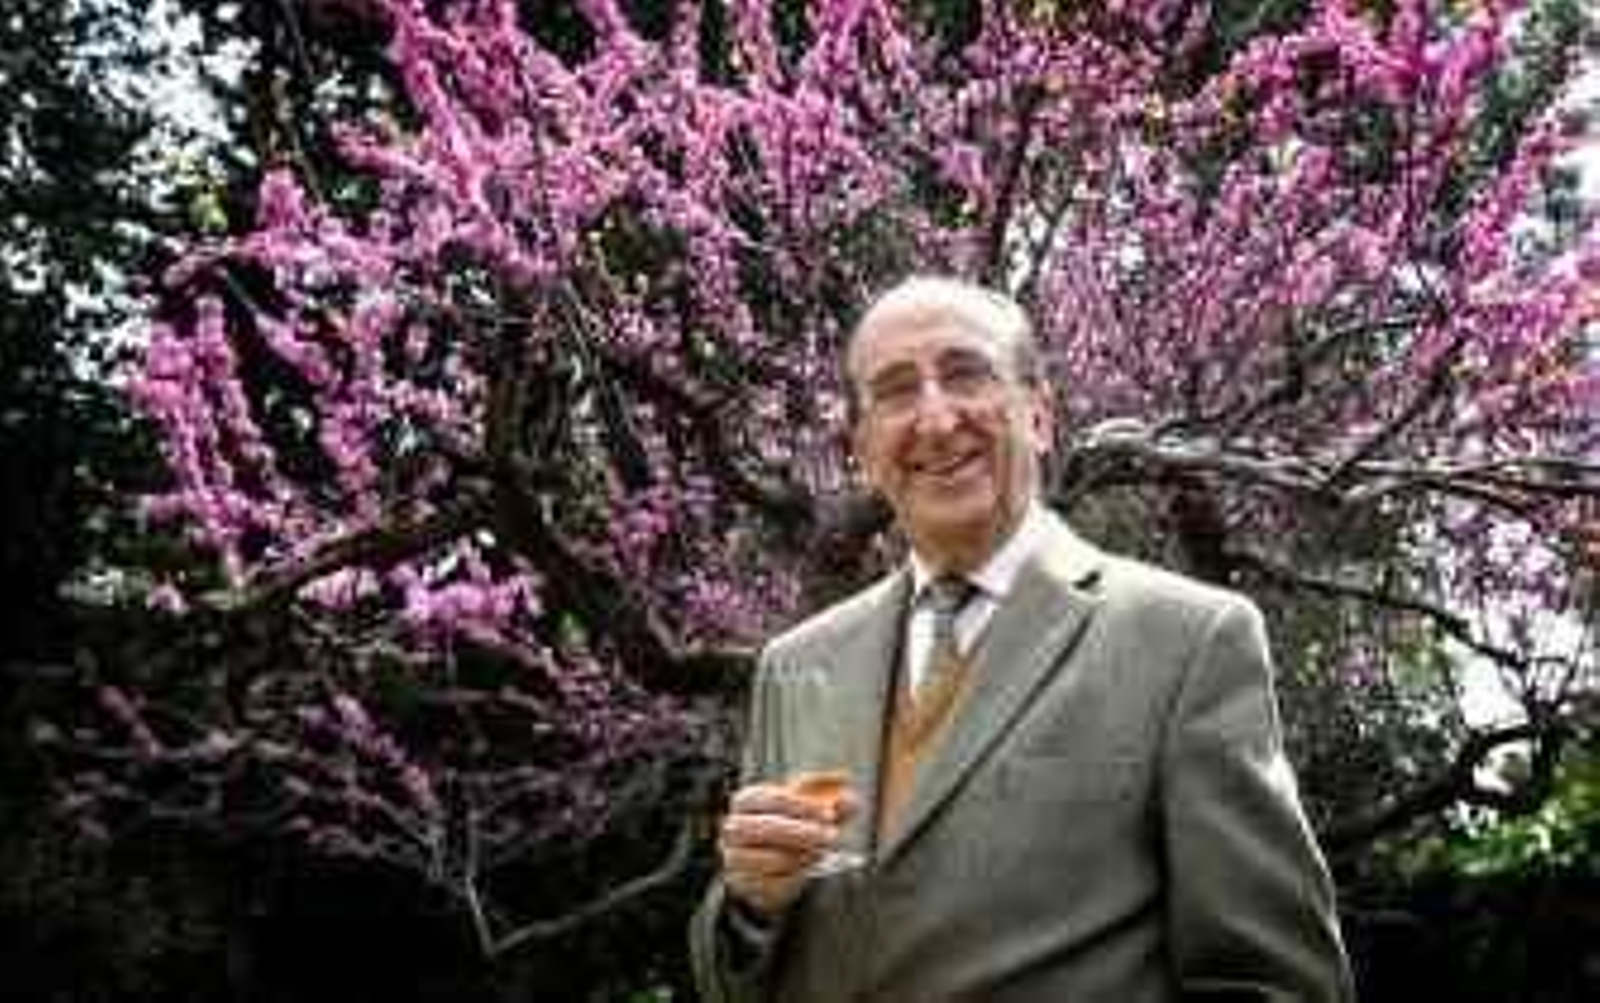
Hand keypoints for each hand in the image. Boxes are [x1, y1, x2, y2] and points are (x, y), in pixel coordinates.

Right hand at [717, 778, 859, 917]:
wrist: (770, 861)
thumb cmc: (792, 825)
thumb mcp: (811, 811)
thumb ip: (832, 804)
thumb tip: (851, 801)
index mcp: (746, 801)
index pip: (768, 798)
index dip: (800, 806)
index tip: (828, 814)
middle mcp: (733, 828)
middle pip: (760, 827)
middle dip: (798, 832)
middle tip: (830, 836)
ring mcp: (734, 858)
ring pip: (761, 859)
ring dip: (796, 856)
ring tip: (820, 853)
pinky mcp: (742, 884)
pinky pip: (765, 884)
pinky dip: (791, 878)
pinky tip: (807, 870)